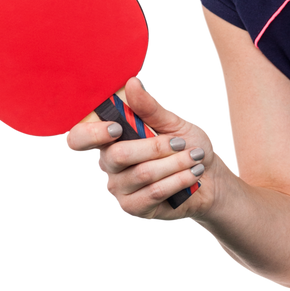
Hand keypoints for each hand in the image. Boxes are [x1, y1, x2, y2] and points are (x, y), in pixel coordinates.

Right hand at [63, 76, 217, 220]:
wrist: (211, 179)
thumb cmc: (187, 146)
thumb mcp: (173, 122)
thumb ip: (150, 107)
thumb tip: (133, 82)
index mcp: (110, 138)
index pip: (79, 138)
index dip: (91, 134)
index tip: (117, 128)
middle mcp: (108, 164)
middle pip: (117, 156)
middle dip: (156, 147)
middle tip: (182, 142)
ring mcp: (119, 188)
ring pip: (142, 174)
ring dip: (175, 163)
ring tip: (195, 157)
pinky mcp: (134, 208)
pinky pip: (153, 193)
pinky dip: (177, 180)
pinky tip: (193, 174)